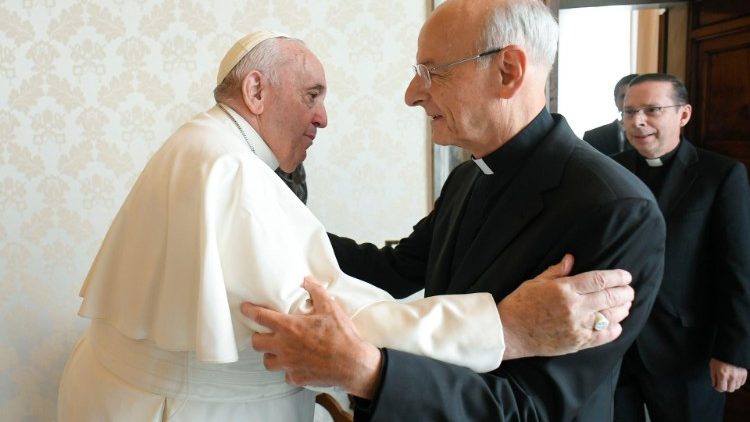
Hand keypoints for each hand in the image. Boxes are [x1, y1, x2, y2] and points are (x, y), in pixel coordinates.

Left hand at [241, 276, 381, 398]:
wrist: (352, 363)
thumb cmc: (341, 336)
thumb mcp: (330, 308)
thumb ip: (316, 292)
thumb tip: (307, 280)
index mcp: (290, 327)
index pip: (261, 317)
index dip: (250, 311)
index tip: (245, 308)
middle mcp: (284, 347)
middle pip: (257, 343)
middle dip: (258, 337)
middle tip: (265, 333)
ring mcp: (289, 364)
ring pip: (267, 362)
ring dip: (271, 355)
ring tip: (279, 350)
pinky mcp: (297, 377)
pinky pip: (286, 374)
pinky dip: (289, 370)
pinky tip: (297, 364)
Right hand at [498, 254, 632, 358]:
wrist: (509, 332)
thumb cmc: (520, 304)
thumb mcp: (536, 282)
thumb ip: (557, 271)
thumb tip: (571, 258)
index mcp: (564, 289)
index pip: (599, 280)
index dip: (617, 277)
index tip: (626, 276)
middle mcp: (574, 307)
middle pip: (610, 297)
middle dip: (625, 292)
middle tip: (629, 290)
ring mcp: (577, 326)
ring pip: (610, 316)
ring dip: (622, 309)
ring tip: (625, 304)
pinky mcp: (577, 342)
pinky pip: (603, 336)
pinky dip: (614, 329)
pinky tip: (617, 324)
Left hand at [710, 358, 747, 392]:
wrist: (729, 351)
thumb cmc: (719, 358)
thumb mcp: (712, 367)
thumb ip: (713, 377)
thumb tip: (714, 385)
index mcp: (723, 375)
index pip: (721, 388)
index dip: (718, 388)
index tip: (716, 385)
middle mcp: (732, 376)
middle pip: (730, 390)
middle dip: (725, 387)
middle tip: (722, 383)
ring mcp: (739, 375)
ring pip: (736, 387)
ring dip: (732, 385)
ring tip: (728, 380)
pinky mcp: (744, 373)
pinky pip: (742, 383)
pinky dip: (738, 382)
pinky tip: (733, 378)